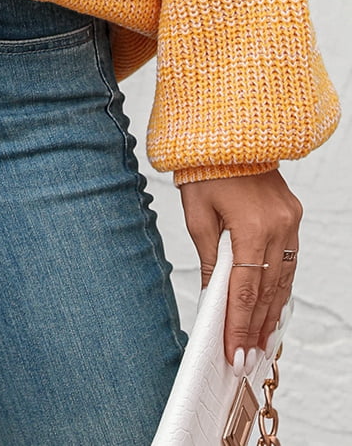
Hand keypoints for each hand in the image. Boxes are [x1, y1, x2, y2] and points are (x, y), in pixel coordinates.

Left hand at [180, 170, 300, 368]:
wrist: (229, 130)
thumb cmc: (206, 167)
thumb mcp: (197, 214)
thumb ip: (209, 259)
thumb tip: (210, 297)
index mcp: (252, 227)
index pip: (244, 290)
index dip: (238, 326)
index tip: (234, 355)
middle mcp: (279, 227)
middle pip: (267, 291)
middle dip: (255, 328)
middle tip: (245, 360)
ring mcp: (290, 222)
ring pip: (283, 280)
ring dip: (270, 313)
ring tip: (259, 343)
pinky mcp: (293, 217)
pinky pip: (288, 261)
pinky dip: (279, 287)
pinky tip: (271, 308)